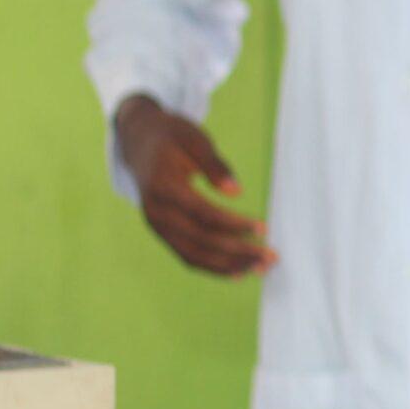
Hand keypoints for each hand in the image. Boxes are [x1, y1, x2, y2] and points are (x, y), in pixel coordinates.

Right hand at [114, 96, 273, 276]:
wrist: (139, 141)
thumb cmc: (172, 137)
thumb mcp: (195, 139)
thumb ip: (215, 165)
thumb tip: (236, 193)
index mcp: (164, 187)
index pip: (203, 214)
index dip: (234, 225)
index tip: (263, 229)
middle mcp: (156, 212)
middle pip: (200, 241)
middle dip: (238, 252)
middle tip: (270, 257)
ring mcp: (156, 225)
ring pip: (193, 255)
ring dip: (228, 266)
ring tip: (259, 268)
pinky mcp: (161, 231)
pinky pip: (186, 254)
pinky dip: (212, 266)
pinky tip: (238, 271)